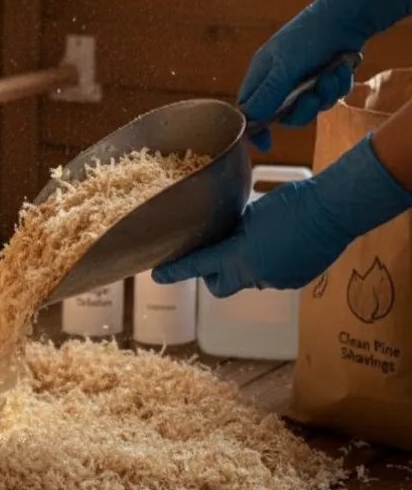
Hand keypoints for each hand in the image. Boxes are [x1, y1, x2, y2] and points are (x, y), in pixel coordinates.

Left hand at [152, 136, 411, 296]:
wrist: (333, 211)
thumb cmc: (291, 203)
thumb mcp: (252, 213)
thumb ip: (232, 228)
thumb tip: (224, 232)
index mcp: (239, 256)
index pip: (197, 266)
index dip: (175, 271)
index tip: (157, 275)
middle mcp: (255, 275)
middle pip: (219, 286)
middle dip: (212, 275)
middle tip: (214, 255)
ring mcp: (276, 281)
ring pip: (248, 280)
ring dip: (244, 265)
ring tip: (257, 240)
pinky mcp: (294, 281)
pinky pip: (271, 277)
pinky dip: (268, 264)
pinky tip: (278, 244)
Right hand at [240, 0, 411, 150]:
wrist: (346, 17)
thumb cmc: (308, 36)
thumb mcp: (284, 66)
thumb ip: (268, 94)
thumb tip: (249, 118)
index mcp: (262, 75)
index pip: (249, 108)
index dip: (255, 127)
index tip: (265, 144)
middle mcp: (280, 80)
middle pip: (284, 114)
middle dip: (301, 110)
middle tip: (311, 99)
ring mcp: (303, 80)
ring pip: (310, 108)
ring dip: (323, 96)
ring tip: (330, 76)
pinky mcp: (324, 79)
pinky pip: (329, 97)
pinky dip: (337, 87)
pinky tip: (340, 70)